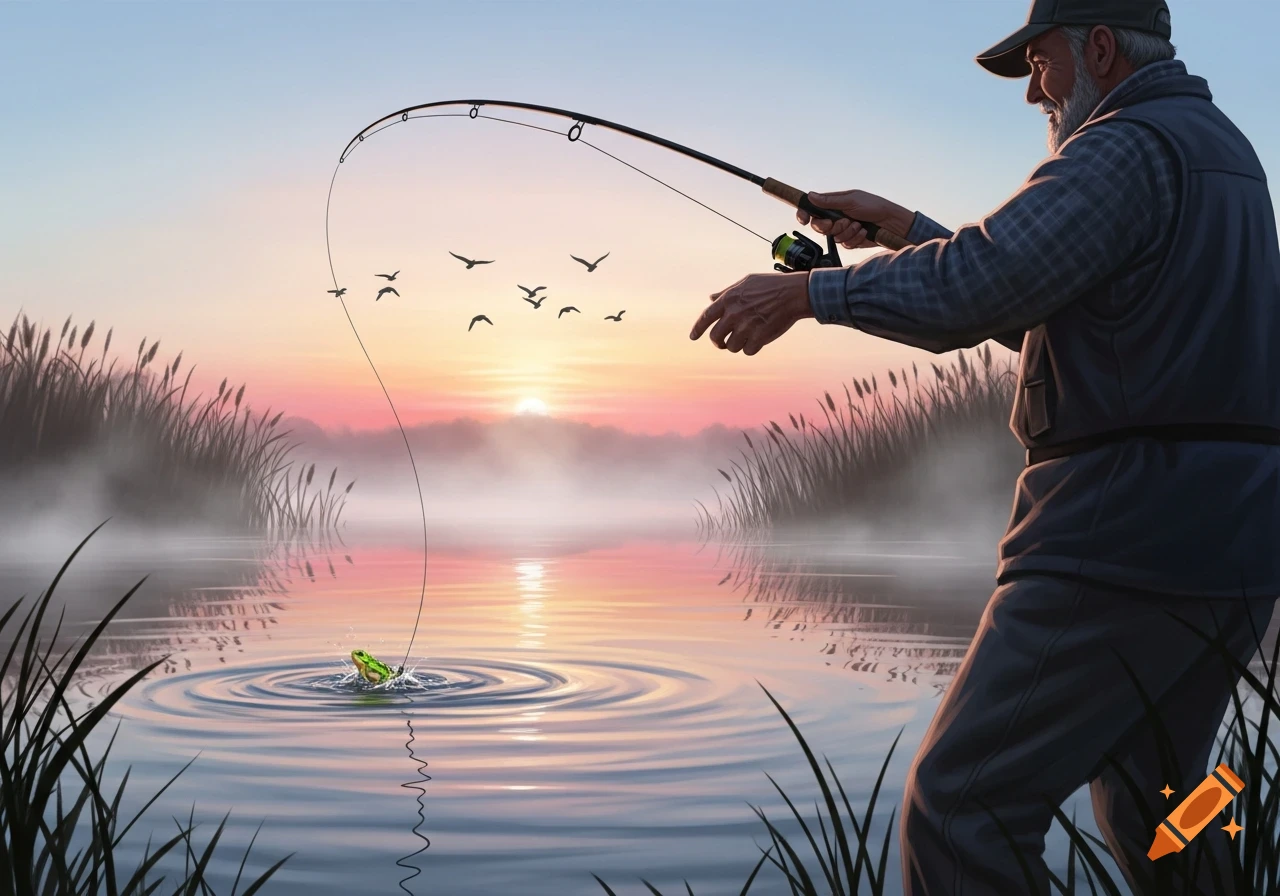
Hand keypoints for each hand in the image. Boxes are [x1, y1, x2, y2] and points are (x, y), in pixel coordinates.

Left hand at [690, 271, 812, 355]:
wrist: (793, 293)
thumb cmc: (771, 286)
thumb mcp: (745, 283)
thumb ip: (726, 292)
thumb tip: (710, 298)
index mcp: (728, 299)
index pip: (706, 317)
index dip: (697, 329)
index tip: (693, 337)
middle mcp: (734, 313)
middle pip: (715, 337)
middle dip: (718, 342)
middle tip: (723, 343)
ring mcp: (746, 326)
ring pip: (731, 347)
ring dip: (737, 345)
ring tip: (747, 337)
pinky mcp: (759, 337)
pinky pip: (747, 351)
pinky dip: (751, 348)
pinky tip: (758, 340)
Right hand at [796, 189, 913, 248]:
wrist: (890, 223)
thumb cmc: (873, 206)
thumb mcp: (850, 201)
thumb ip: (829, 201)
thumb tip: (810, 196)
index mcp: (834, 204)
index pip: (812, 209)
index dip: (804, 214)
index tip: (803, 219)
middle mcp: (836, 217)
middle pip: (819, 226)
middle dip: (830, 226)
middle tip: (842, 222)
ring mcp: (843, 229)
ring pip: (833, 237)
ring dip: (847, 231)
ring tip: (859, 224)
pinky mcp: (850, 240)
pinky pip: (844, 244)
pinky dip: (855, 238)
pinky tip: (863, 231)